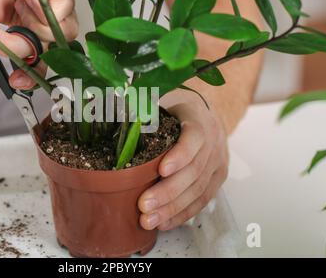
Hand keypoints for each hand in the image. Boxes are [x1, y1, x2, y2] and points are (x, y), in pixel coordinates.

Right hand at [0, 0, 77, 92]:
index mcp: (24, 29)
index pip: (36, 59)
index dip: (30, 74)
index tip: (17, 82)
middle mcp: (41, 21)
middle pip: (54, 53)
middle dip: (39, 65)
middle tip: (22, 69)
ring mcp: (53, 8)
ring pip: (62, 35)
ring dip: (37, 29)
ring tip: (19, 8)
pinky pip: (63, 13)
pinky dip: (44, 12)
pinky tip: (27, 0)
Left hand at [138, 90, 228, 230]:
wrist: (207, 117)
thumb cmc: (177, 111)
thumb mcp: (165, 102)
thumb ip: (144, 108)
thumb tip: (108, 111)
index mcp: (199, 120)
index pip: (194, 138)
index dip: (180, 155)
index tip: (161, 169)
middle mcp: (213, 143)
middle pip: (194, 171)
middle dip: (168, 191)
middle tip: (144, 204)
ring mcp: (217, 163)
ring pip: (197, 190)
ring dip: (172, 208)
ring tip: (148, 220)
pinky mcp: (216, 180)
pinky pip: (201, 201)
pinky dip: (181, 214)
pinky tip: (164, 223)